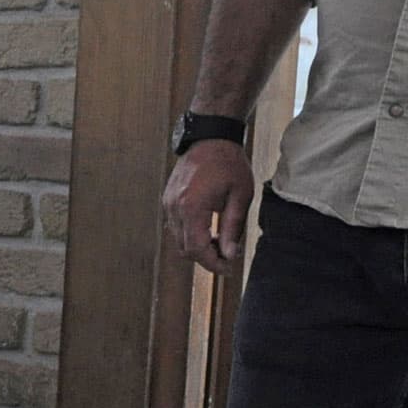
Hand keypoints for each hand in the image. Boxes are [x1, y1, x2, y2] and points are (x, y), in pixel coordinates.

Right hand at [162, 139, 255, 274]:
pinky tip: (207, 228)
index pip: (197, 248)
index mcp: (193, 207)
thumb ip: (232, 228)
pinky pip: (175, 227)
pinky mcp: (168, 200)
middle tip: (226, 256)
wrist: (211, 138)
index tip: (228, 269)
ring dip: (197, 246)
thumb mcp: (240, 196)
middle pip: (185, 248)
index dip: (212, 264)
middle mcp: (175, 208)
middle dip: (205, 258)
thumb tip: (229, 255)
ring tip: (218, 241)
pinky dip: (189, 234)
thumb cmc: (229, 164)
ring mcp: (168, 204)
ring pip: (178, 240)